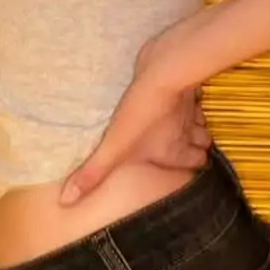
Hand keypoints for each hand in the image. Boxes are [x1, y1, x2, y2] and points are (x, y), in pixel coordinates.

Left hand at [58, 43, 209, 205]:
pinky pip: (192, 96)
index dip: (194, 163)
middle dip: (196, 144)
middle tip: (182, 146)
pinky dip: (188, 101)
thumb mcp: (114, 146)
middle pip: (203, 141)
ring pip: (199, 119)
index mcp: (175, 148)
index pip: (198, 161)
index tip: (186, 166)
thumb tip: (66, 202)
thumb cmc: (141, 112)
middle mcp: (186, 129)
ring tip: (179, 126)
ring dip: (193, 123)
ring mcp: (188, 105)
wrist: (162, 67)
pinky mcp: (183, 83)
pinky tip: (175, 101)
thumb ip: (94, 172)